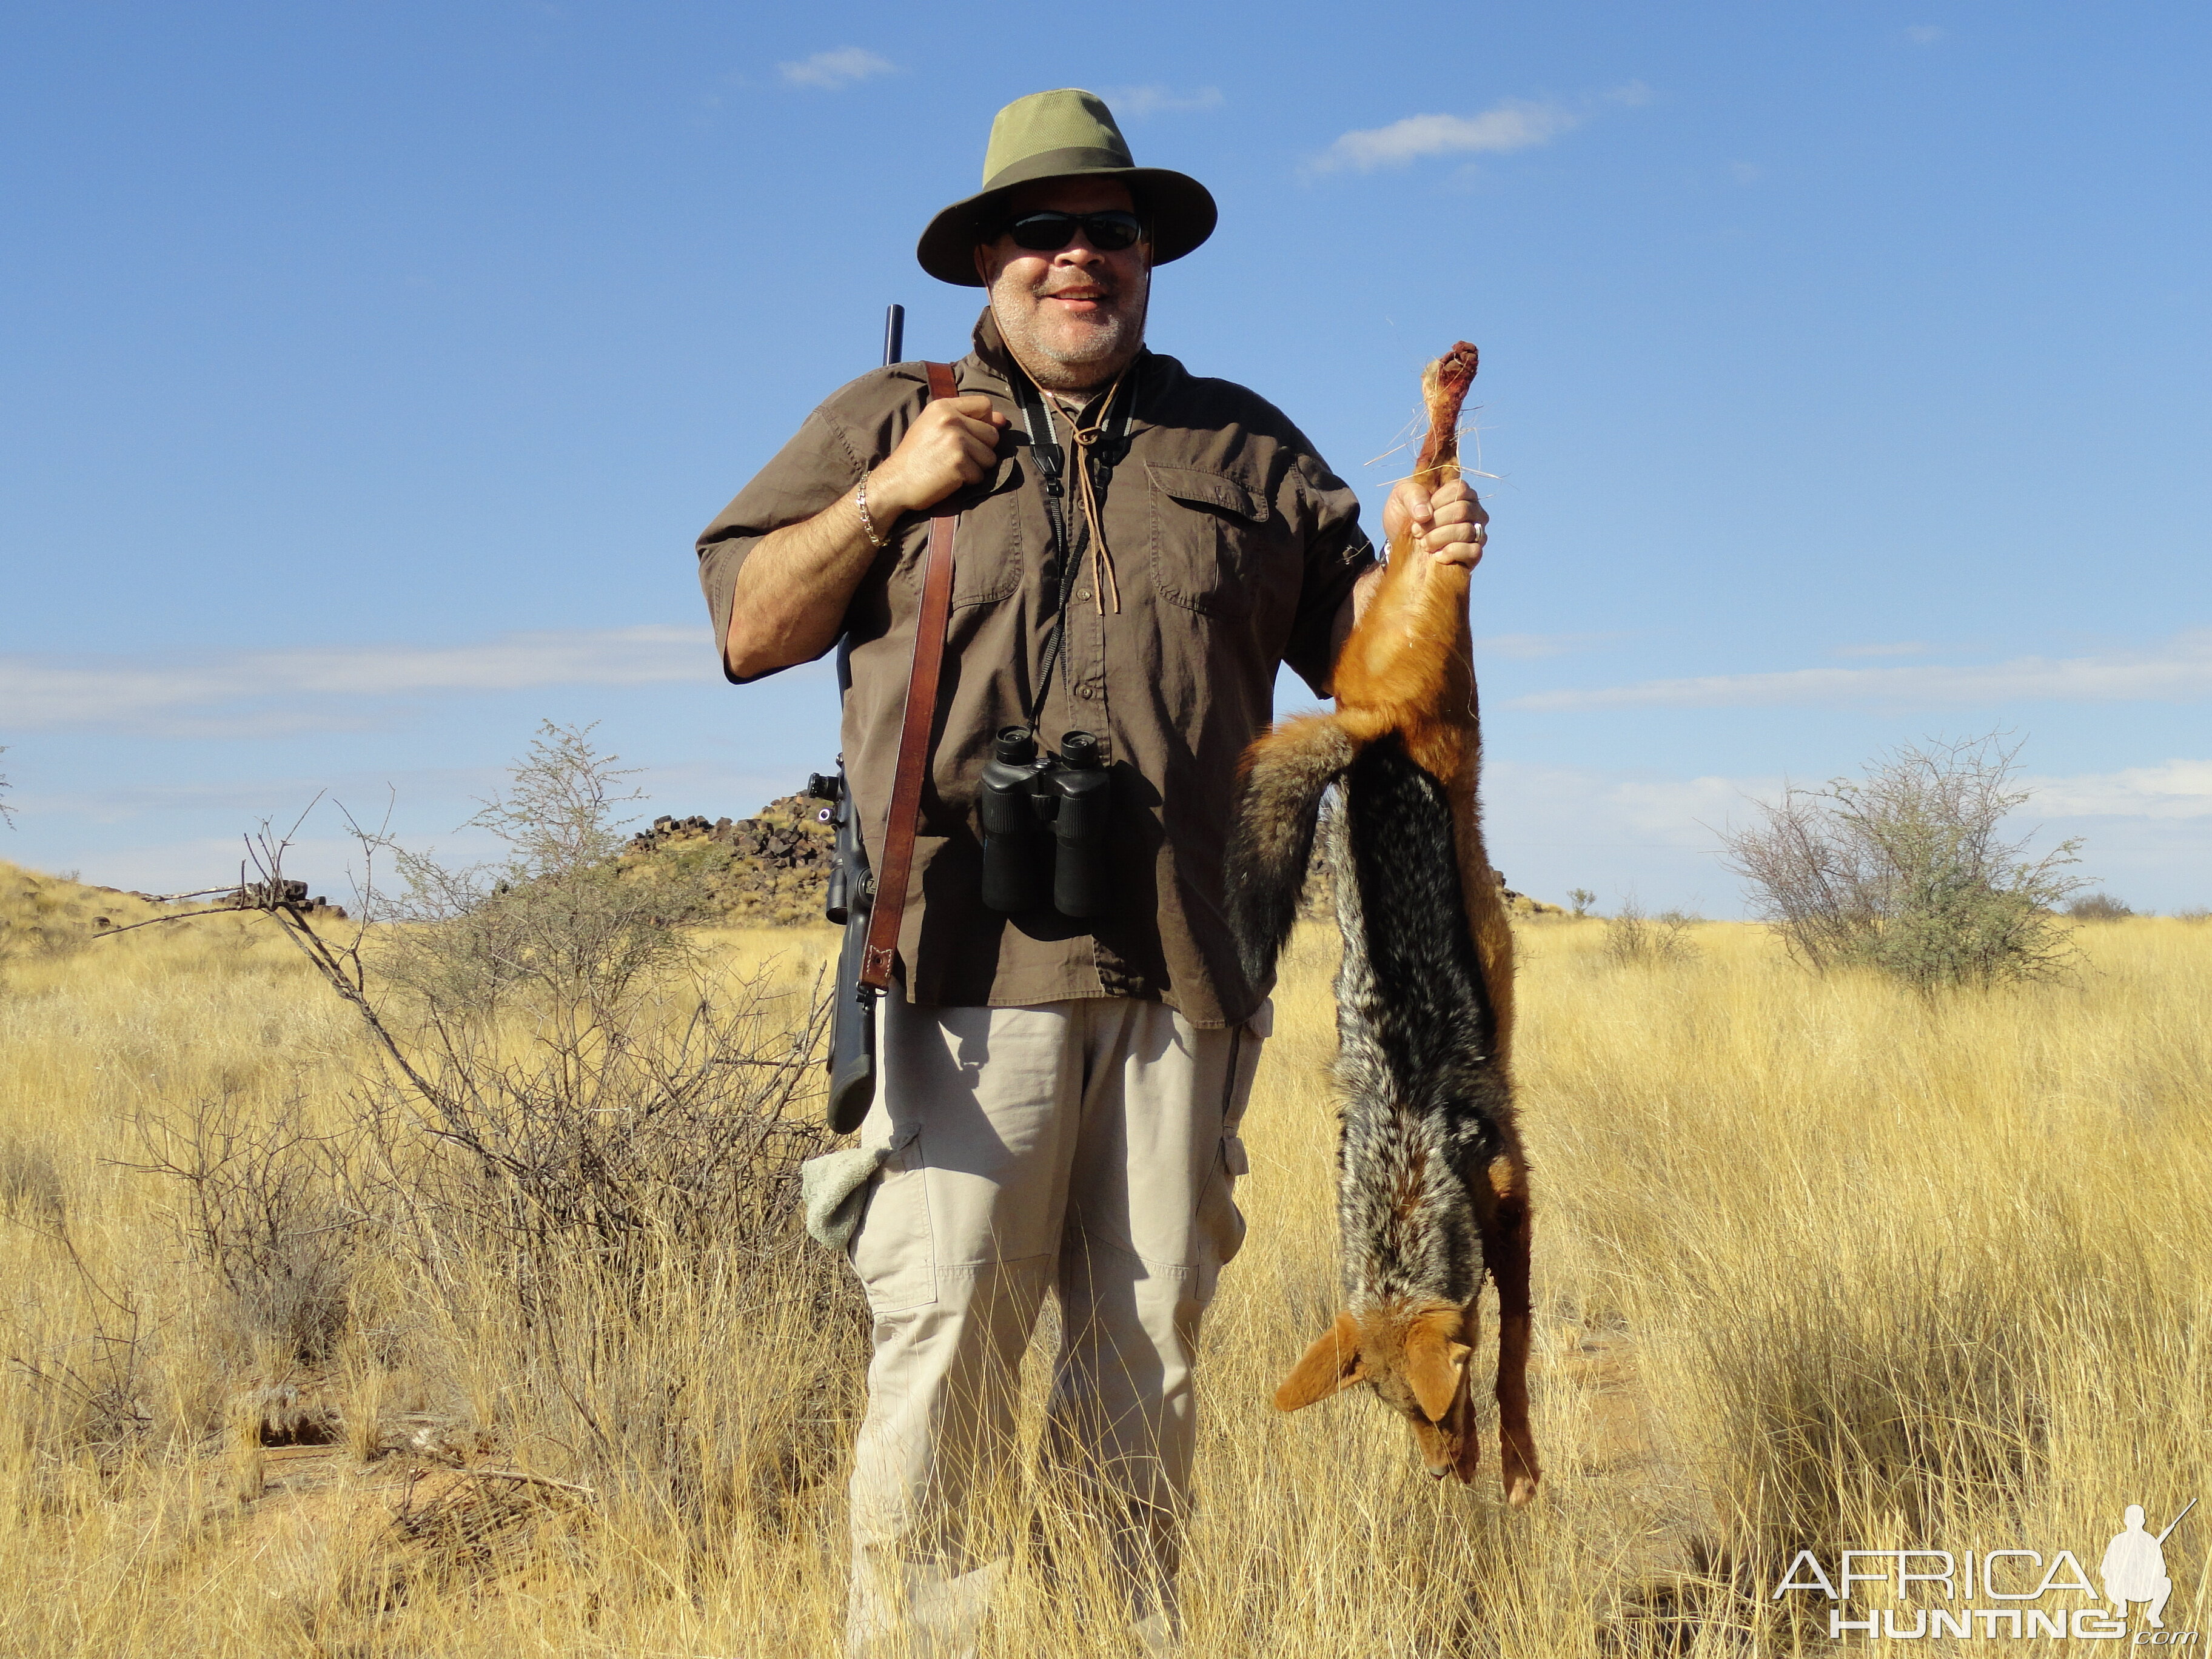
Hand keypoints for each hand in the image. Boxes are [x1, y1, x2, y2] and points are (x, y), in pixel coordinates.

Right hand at [867, 395, 1007, 517]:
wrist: (895, 481)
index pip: (985, 405)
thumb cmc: (915, 456)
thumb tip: (1003, 420)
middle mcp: (951, 420)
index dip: (985, 422)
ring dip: (976, 467)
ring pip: (990, 457)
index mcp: (943, 407)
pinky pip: (980, 475)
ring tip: (952, 467)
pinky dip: (968, 481)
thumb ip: (966, 419)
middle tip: (957, 456)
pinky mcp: (959, 464)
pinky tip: (949, 478)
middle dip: (981, 449)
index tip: (971, 435)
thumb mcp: (933, 427)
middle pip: (992, 434)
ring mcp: (956, 441)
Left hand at [1382, 477, 1488, 569]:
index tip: (1420, 513)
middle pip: (1462, 510)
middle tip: (1417, 531)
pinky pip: (1474, 551)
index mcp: (1459, 491)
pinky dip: (1451, 553)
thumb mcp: (1401, 496)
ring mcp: (1476, 531)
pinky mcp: (1474, 553)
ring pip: (1466, 531)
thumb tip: (1425, 514)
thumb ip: (1413, 494)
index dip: (1437, 502)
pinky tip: (1437, 555)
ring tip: (1423, 543)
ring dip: (1438, 538)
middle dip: (1434, 522)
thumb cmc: (1404, 515)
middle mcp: (1473, 509)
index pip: (1460, 489)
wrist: (1399, 544)